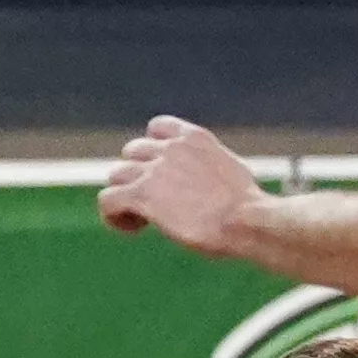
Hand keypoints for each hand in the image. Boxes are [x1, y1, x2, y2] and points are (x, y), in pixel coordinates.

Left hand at [101, 114, 282, 261]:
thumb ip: (210, 168)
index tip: (164, 176)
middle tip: (159, 205)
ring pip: (117, 175)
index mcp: (194, 138)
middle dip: (140, 176)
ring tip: (144, 220)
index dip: (153, 151)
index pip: (156, 128)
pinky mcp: (141, 194)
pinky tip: (134, 229)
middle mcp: (170, 147)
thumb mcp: (232, 172)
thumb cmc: (249, 208)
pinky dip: (114, 216)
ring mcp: (153, 169)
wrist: (247, 221)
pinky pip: (108, 200)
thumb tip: (209, 186)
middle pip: (132, 152)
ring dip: (126, 196)